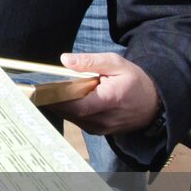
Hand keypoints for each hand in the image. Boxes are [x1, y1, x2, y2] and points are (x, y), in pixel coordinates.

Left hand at [48, 52, 163, 134]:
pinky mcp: (100, 131)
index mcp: (109, 100)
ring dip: (59, 107)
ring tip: (45, 93)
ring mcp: (103, 128)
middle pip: (70, 113)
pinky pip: (78, 122)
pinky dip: (68, 111)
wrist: (155, 103)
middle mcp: (105, 119)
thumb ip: (90, 61)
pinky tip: (62, 100)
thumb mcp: (116, 63)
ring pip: (72, 119)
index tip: (40, 90)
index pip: (77, 105)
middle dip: (52, 101)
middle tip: (35, 89)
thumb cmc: (134, 80)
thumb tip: (65, 59)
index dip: (56, 99)